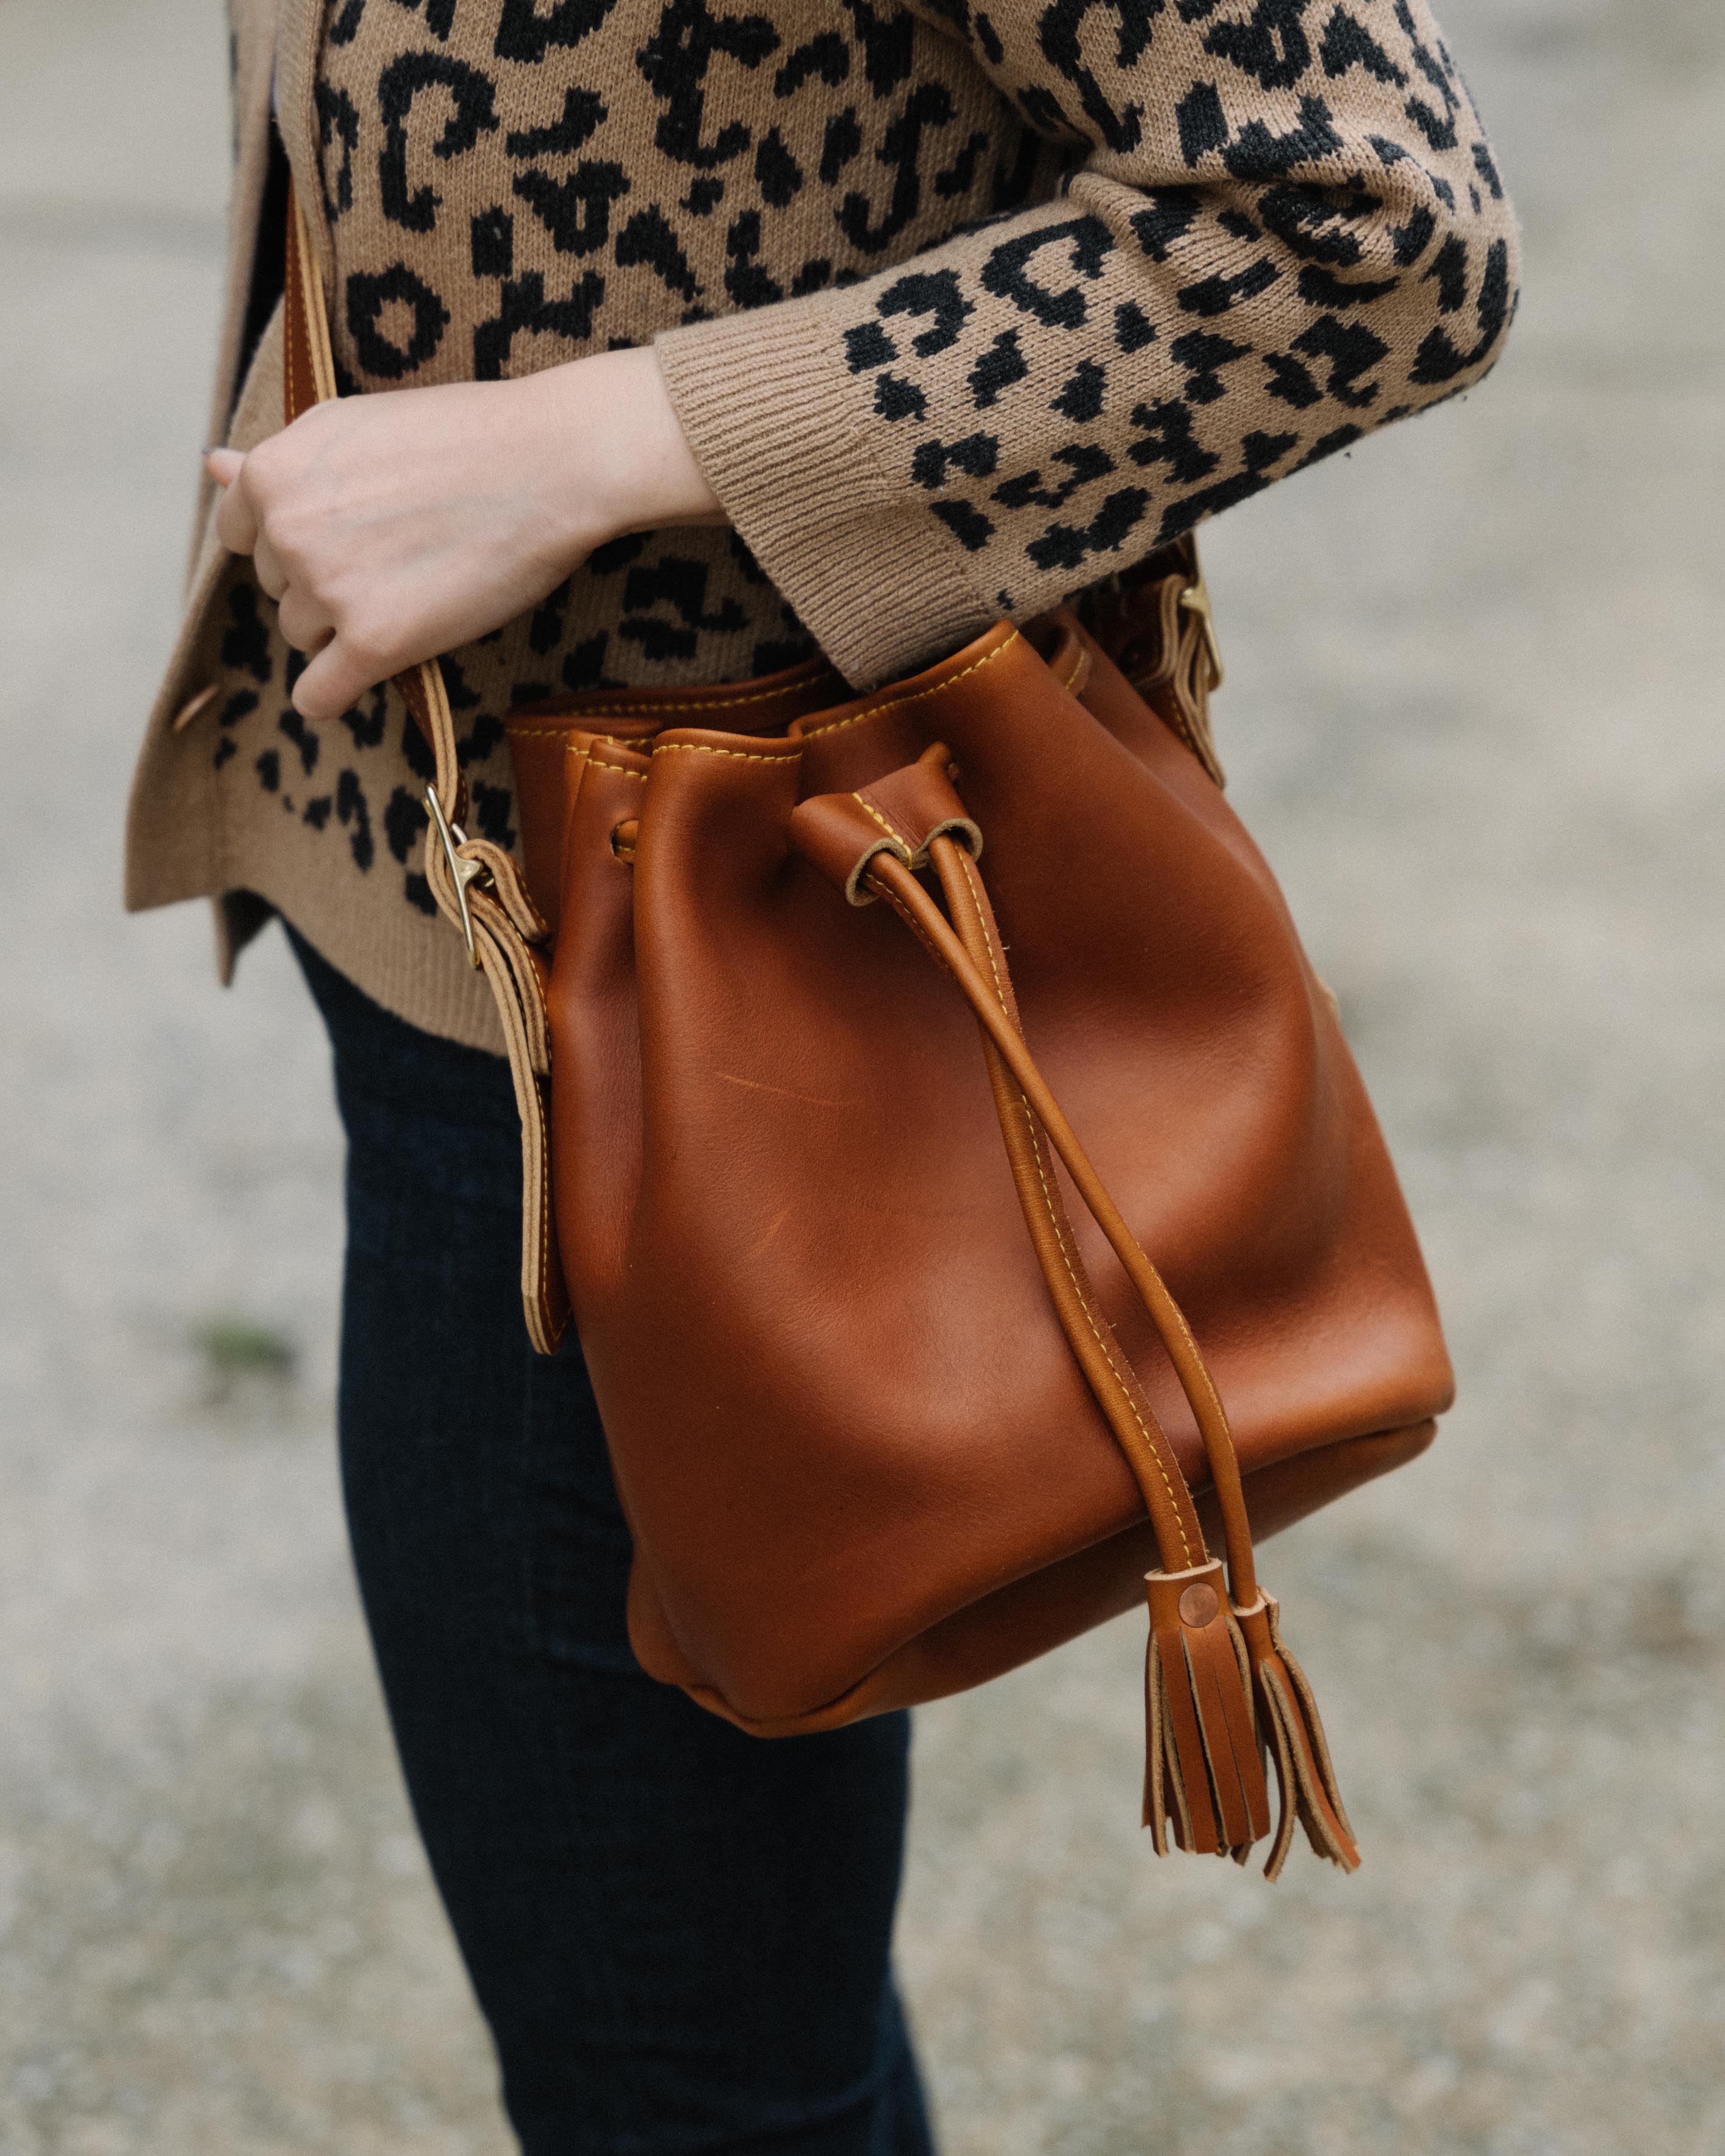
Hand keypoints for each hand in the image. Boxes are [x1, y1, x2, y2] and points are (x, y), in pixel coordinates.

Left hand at [206, 347, 723, 721]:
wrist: (549, 461)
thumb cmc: (464, 435)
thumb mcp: (353, 425)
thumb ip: (282, 461)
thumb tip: (212, 467)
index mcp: (273, 471)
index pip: (243, 536)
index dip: (295, 541)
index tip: (350, 536)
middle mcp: (287, 531)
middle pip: (279, 590)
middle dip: (326, 584)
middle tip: (400, 558)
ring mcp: (328, 590)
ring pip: (304, 638)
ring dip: (347, 630)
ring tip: (413, 592)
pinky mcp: (375, 643)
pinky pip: (319, 697)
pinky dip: (332, 696)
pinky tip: (362, 675)